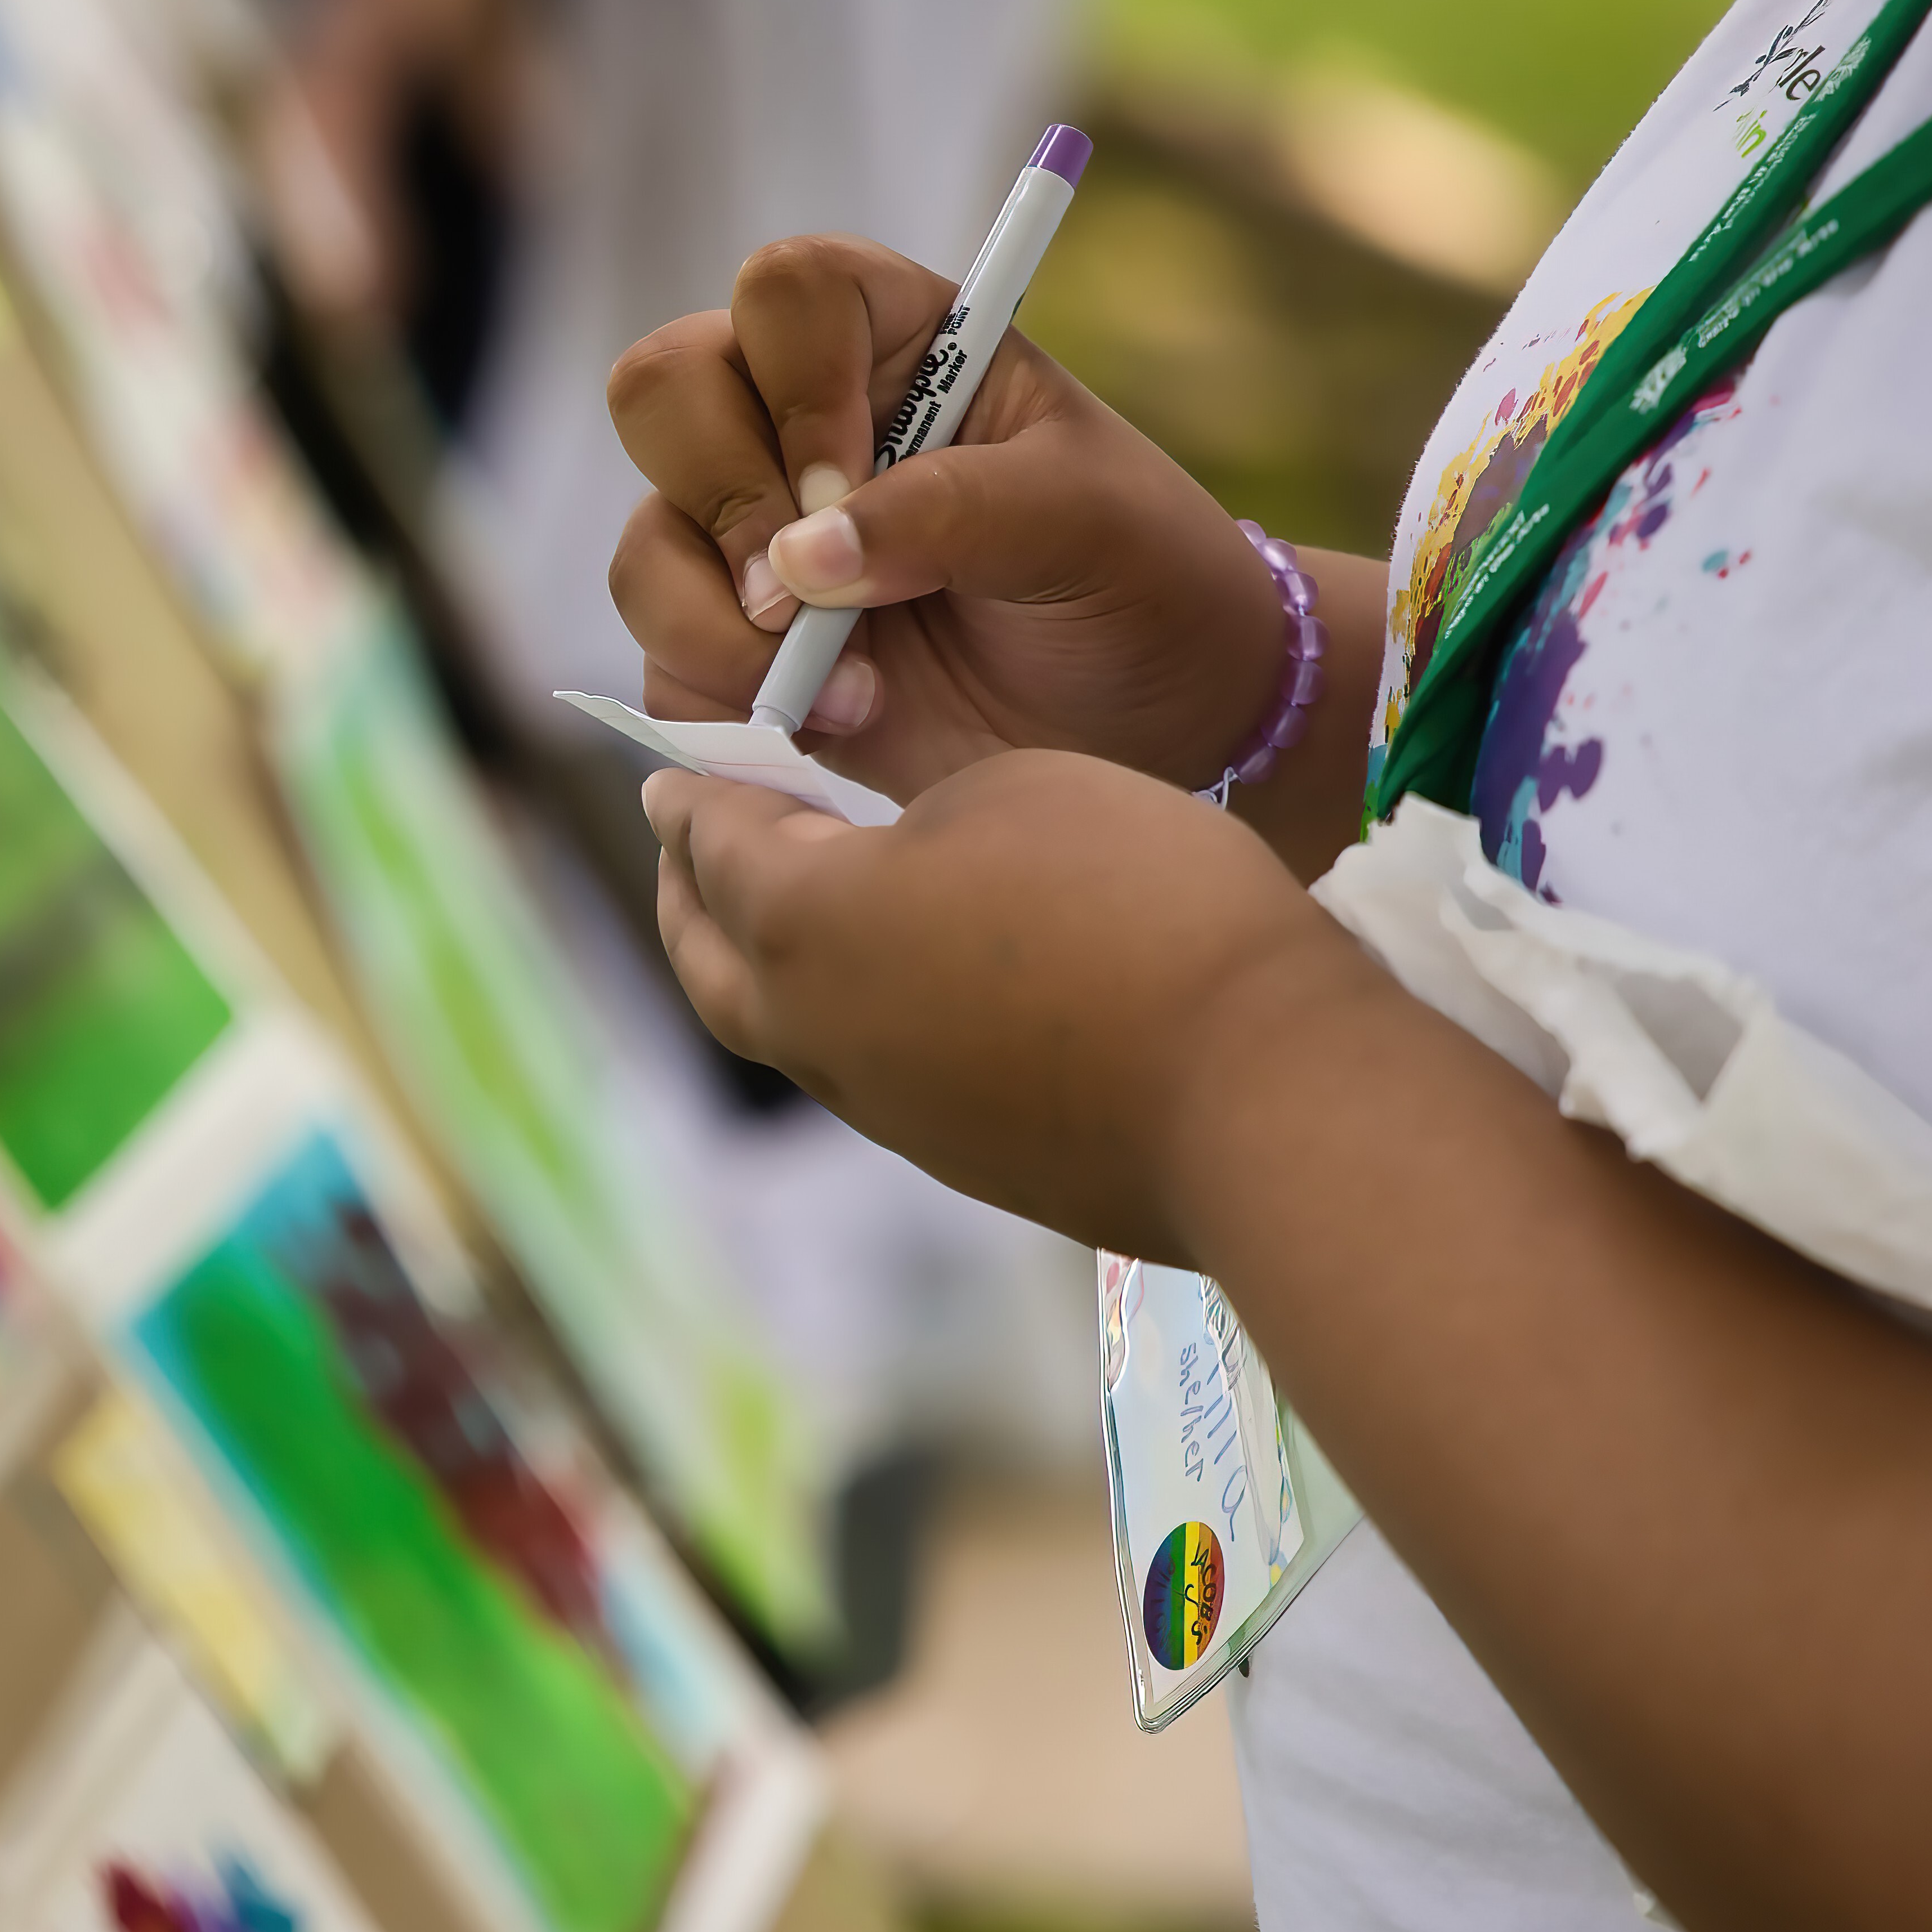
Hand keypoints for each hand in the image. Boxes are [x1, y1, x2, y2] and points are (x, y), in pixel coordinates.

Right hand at [605, 235, 1294, 801]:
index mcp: (898, 343)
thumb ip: (950, 512)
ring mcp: (755, 535)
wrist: (1156, 726)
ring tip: (849, 690)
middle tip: (806, 593)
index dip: (797, 380)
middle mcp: (801, 421)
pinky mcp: (736, 642)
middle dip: (724, 498)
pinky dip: (727, 699)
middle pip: (664, 390)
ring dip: (723, 626)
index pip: (787, 290)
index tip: (851, 482)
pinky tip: (837, 723)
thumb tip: (797, 560)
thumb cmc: (1139, 583)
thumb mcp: (1083, 520)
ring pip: (645, 538)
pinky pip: (659, 657)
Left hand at [643, 750, 1386, 1257]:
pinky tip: (894, 989)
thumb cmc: (1138, 902)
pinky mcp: (959, 1156)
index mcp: (802, 920)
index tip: (674, 774)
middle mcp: (817, 1027)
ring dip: (757, 967)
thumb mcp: (1015, 790)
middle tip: (686, 846)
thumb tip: (886, 875)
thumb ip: (913, 817)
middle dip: (688, 892)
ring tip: (777, 918)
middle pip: (709, 957)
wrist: (1257, 1091)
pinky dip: (845, 1020)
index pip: (714, 842)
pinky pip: (864, 1076)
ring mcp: (885, 1107)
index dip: (696, 796)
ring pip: (778, 1028)